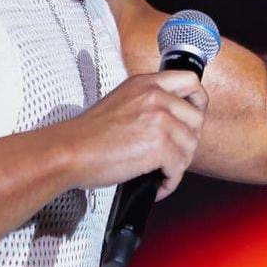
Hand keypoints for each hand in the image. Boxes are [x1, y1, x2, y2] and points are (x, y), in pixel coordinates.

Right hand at [60, 70, 208, 201]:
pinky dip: (169, 183)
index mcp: (145, 83)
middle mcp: (155, 96)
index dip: (198, 102)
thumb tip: (170, 123)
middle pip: (196, 119)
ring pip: (190, 147)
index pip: (190, 81)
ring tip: (160, 174)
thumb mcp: (120, 103)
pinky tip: (156, 185)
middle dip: (187, 142)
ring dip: (177, 166)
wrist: (69, 151)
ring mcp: (159, 119)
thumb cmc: (87, 136)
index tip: (192, 119)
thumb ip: (147, 104)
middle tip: (171, 157)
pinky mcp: (159, 145)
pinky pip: (178, 169)